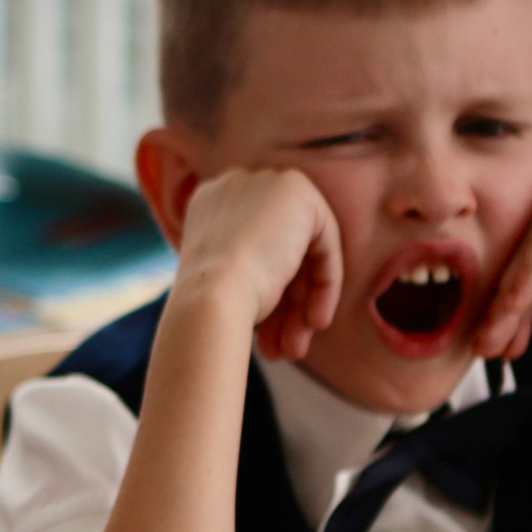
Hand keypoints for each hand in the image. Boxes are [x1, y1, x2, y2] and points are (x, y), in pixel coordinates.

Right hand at [170, 167, 342, 360]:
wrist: (210, 297)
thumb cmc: (207, 303)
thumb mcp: (222, 279)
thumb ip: (250, 268)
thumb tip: (280, 290)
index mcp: (209, 204)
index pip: (253, 245)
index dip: (268, 290)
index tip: (265, 332)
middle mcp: (234, 185)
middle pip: (280, 250)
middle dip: (286, 305)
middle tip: (285, 348)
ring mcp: (266, 183)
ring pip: (301, 253)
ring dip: (300, 306)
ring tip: (295, 349)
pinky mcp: (298, 191)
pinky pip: (324, 244)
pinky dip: (324, 286)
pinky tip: (314, 322)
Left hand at [474, 170, 531, 357]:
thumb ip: (526, 299)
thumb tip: (484, 334)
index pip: (505, 257)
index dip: (491, 303)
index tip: (481, 346)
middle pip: (509, 255)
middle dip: (494, 307)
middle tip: (481, 350)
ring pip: (522, 251)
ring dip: (505, 300)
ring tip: (492, 340)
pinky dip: (526, 277)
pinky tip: (513, 307)